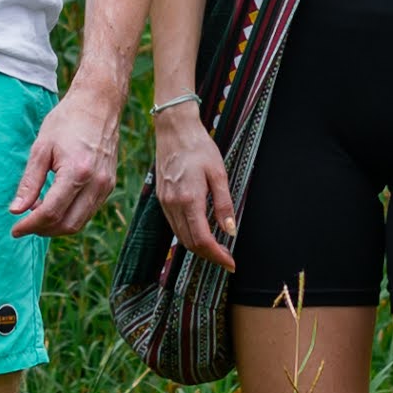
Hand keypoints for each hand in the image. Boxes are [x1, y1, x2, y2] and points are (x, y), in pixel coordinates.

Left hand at [10, 80, 122, 237]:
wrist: (98, 105)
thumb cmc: (66, 121)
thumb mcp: (41, 148)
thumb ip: (29, 182)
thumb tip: (16, 210)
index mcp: (77, 172)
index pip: (51, 212)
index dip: (30, 225)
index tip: (15, 229)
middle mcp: (96, 183)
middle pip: (68, 225)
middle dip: (43, 230)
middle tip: (24, 223)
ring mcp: (106, 186)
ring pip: (80, 222)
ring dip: (56, 225)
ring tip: (37, 211)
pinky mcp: (109, 185)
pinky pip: (88, 211)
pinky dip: (69, 215)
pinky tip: (54, 203)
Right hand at [151, 104, 237, 269]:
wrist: (174, 129)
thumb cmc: (199, 147)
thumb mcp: (218, 173)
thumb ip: (224, 204)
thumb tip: (230, 230)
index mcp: (189, 199)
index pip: (202, 239)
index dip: (218, 256)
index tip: (231, 263)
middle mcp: (173, 205)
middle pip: (190, 243)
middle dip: (209, 255)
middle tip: (227, 259)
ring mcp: (165, 203)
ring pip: (180, 237)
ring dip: (198, 248)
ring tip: (217, 249)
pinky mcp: (162, 198)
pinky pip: (174, 225)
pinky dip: (188, 235)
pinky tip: (201, 232)